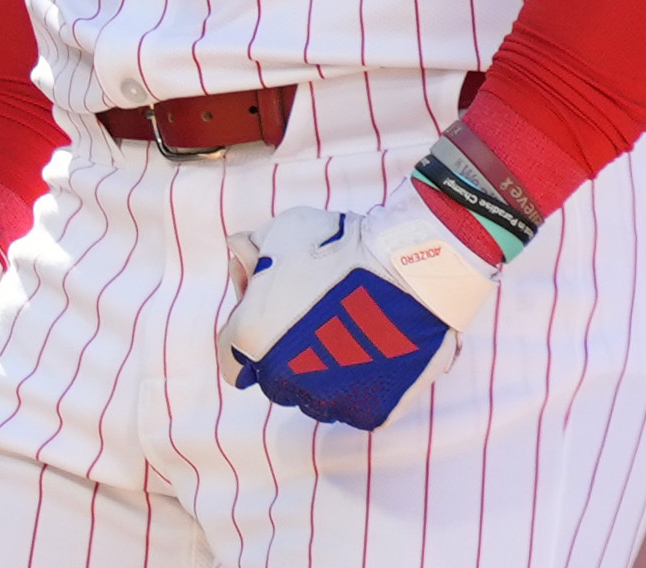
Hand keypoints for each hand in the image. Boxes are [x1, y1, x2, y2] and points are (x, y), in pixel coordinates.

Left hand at [219, 192, 496, 430]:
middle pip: (274, 378)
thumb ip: (252, 250)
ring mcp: (328, 401)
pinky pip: (355, 406)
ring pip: (315, 397)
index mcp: (252, 338)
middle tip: (320, 321)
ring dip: (324, 376)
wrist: (412, 268)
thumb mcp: (284, 231)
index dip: (252, 333)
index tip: (276, 317)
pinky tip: (375, 354)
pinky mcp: (368, 413)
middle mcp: (283, 378)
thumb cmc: (345, 246)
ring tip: (352, 337)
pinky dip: (362, 387)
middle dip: (288, 354)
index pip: (232, 358)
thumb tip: (237, 253)